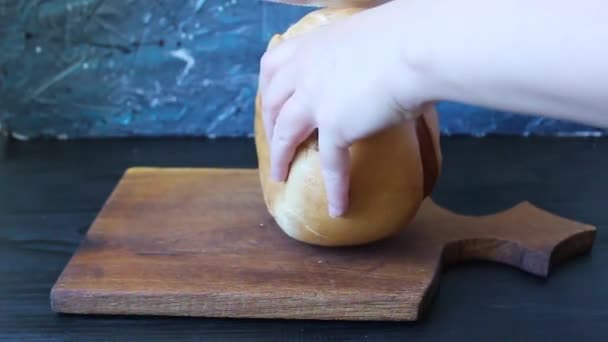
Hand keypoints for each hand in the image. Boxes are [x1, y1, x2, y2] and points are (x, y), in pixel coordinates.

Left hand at [258, 5, 427, 216]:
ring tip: (279, 177)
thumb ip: (355, 55)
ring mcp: (315, 100)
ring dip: (281, 157)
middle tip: (273, 142)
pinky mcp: (336, 125)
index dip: (268, 86)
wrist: (418, 45)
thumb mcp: (366, 36)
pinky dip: (336, 189)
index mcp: (311, 46)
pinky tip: (338, 207)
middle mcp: (305, 72)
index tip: (269, 99)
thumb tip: (377, 68)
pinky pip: (332, 165)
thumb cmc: (407, 34)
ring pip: (286, 135)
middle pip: (272, 102)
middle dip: (269, 125)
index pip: (273, 65)